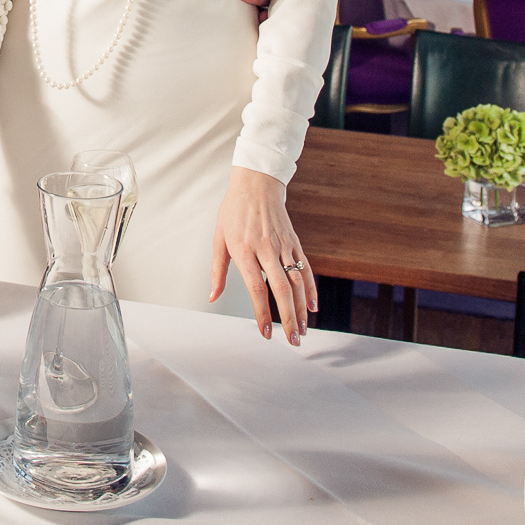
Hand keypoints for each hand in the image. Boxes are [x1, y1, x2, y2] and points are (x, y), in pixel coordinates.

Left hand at [210, 167, 312, 342]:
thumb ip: (218, 271)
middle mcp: (267, 249)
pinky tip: (312, 306)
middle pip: (281, 289)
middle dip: (288, 318)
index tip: (266, 332)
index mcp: (245, 250)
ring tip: (302, 330)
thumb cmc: (234, 212)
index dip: (263, 313)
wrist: (256, 184)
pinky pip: (305, 269)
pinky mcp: (294, 242)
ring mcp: (283, 246)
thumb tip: (212, 297)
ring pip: (296, 282)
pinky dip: (310, 289)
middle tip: (293, 340)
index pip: (257, 288)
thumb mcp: (219, 239)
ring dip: (301, 309)